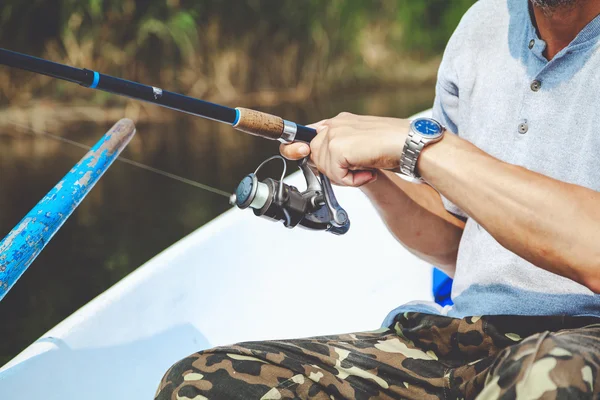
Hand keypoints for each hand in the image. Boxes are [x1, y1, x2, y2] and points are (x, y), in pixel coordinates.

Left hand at [280, 112, 409, 186]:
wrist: (414, 145)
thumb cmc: (394, 149)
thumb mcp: (361, 150)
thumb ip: (339, 153)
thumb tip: (316, 162)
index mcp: (340, 122)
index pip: (308, 134)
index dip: (296, 146)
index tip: (293, 150)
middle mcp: (335, 124)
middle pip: (313, 156)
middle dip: (332, 170)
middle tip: (357, 169)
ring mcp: (335, 133)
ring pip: (323, 167)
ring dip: (344, 177)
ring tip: (366, 168)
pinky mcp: (339, 146)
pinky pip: (335, 175)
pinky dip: (351, 181)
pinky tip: (367, 172)